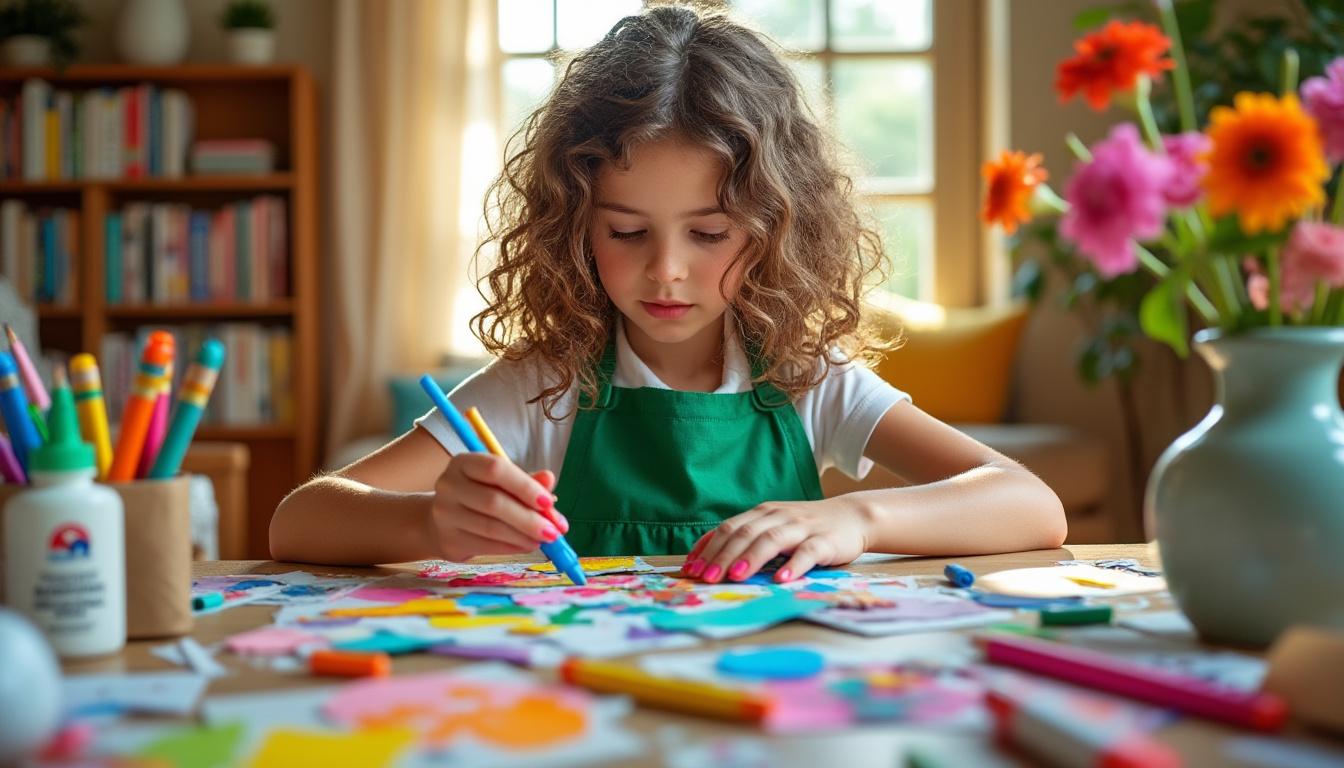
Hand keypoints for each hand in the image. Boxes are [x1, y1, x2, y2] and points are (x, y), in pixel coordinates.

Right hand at [428, 453, 566, 560]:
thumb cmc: (479, 496)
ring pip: (491, 527)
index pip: (495, 469)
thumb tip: (549, 479)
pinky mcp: (449, 540)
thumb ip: (526, 481)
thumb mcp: (501, 483)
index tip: (549, 502)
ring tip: (543, 540)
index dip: (525, 486)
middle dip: (529, 518)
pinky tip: (526, 546)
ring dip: (523, 536)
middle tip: (554, 531)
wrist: (440, 522)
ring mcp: (445, 514)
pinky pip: (486, 545)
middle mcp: (450, 485)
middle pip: (494, 501)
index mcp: (464, 463)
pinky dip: (512, 547)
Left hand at [680, 499, 869, 582]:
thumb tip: (707, 556)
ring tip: (736, 576)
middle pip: (746, 533)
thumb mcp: (773, 526)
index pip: (729, 527)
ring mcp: (802, 527)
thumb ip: (746, 537)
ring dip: (751, 558)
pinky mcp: (826, 541)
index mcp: (763, 513)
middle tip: (707, 578)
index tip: (692, 569)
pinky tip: (782, 578)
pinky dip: (794, 565)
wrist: (853, 516)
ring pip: (772, 540)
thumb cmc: (807, 527)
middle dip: (723, 555)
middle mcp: (779, 516)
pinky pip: (808, 552)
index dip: (709, 548)